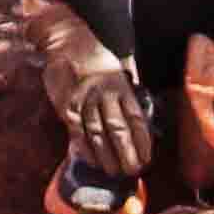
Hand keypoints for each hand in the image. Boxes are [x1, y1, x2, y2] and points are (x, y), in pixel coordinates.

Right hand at [37, 10, 147, 183]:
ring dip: (108, 157)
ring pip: (98, 134)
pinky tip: (94, 163)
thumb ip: (130, 90)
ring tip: (115, 173)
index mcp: (121, 86)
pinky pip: (77, 132)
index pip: (136, 118)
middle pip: (118, 130)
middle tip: (133, 171)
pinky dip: (85, 150)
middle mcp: (104, 95)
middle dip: (127, 154)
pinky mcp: (67, 107)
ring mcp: (84, 101)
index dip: (142, 141)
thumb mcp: (120, 68)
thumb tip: (142, 114)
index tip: (147, 158)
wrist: (66, 41)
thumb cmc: (97, 56)